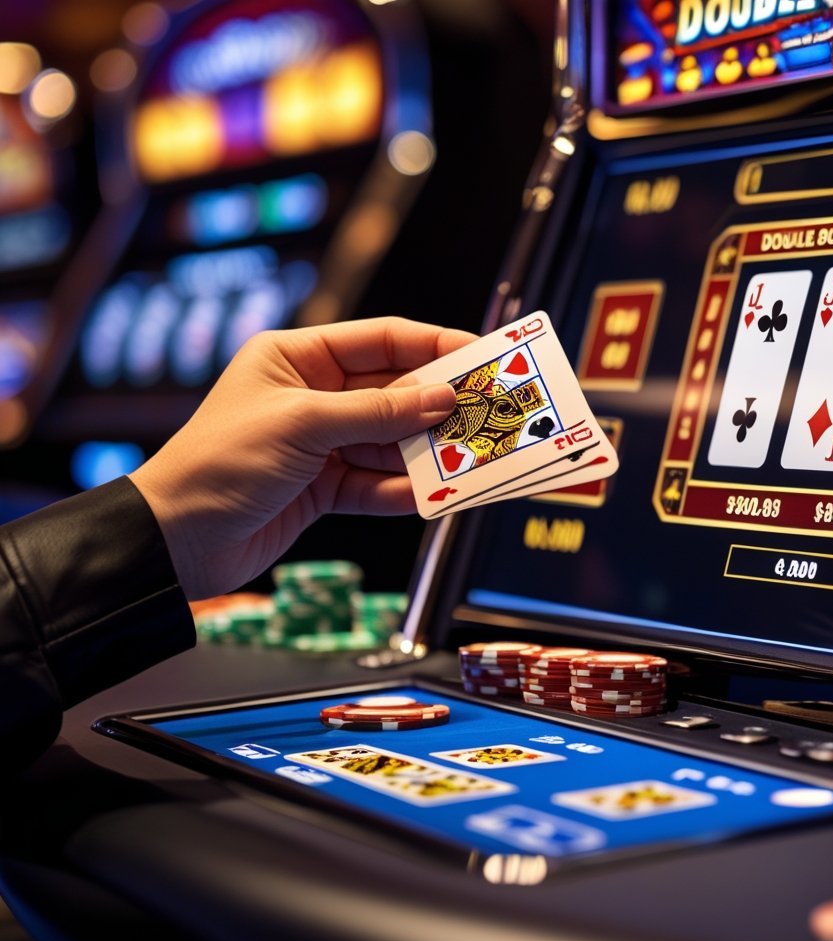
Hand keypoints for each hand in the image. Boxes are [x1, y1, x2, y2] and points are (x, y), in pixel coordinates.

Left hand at [130, 317, 475, 599]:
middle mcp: (312, 396)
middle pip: (395, 393)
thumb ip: (379, 412)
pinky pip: (379, 483)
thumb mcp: (304, 424)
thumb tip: (440, 399)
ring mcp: (321, 444)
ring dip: (429, 453)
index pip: (381, 341)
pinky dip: (406, 490)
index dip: (434, 346)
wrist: (178, 541)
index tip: (480, 357)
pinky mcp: (325, 488)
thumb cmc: (219, 463)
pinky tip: (434, 494)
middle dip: (439, 406)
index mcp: (296, 358)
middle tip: (488, 412)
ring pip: (393, 442)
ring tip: (470, 458)